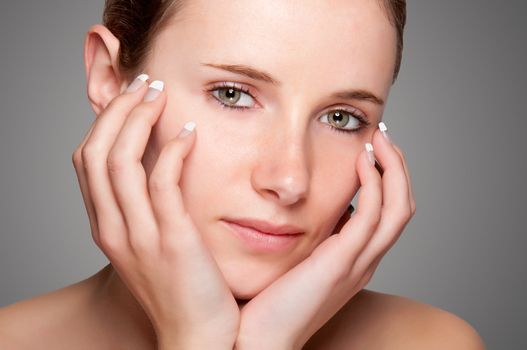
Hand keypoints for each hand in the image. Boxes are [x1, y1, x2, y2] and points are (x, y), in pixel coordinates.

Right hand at [72, 75, 239, 348]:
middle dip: (117, 111)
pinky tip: (189, 132)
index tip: (130, 98)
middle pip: (96, 153)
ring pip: (120, 162)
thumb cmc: (182, 288)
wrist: (196, 337)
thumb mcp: (153, 244)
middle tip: (144, 83)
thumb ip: (148, 207)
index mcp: (107, 226)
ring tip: (159, 94)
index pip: (89, 161)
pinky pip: (163, 184)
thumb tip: (161, 164)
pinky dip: (172, 151)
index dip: (105, 123)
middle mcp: (113, 228)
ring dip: (137, 119)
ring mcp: (139, 235)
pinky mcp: (172, 241)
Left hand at [235, 127, 415, 349]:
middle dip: (398, 167)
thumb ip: (316, 239)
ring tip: (378, 139)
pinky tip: (361, 161)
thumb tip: (315, 210)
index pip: (389, 213)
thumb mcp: (302, 263)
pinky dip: (373, 184)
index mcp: (357, 260)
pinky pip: (370, 216)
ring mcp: (358, 263)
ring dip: (393, 169)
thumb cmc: (273, 302)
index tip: (372, 149)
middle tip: (382, 136)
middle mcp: (366, 261)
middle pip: (402, 206)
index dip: (389, 179)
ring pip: (397, 208)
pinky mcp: (341, 263)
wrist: (261, 340)